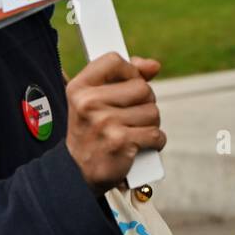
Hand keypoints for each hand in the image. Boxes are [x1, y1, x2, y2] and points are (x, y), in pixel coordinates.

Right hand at [64, 52, 165, 195]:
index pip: (114, 60)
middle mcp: (89, 103)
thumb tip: (154, 66)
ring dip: (149, 124)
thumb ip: (124, 77)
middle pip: (142, 88)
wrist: (78, 173)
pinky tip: (140, 145)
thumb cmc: (91, 132)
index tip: (129, 83)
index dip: (130, 71)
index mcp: (79, 88)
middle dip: (145, 103)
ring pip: (153, 112)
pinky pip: (156, 134)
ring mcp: (104, 123)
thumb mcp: (95, 101)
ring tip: (132, 132)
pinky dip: (155, 142)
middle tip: (129, 117)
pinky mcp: (121, 142)